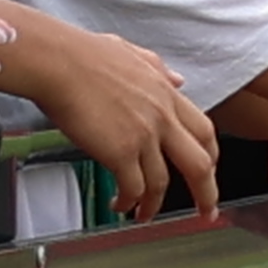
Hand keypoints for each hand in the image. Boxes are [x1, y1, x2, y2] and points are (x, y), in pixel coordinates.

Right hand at [26, 24, 221, 215]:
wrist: (56, 61)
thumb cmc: (82, 54)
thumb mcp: (132, 53)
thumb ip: (158, 69)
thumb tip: (178, 80)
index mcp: (166, 94)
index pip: (203, 130)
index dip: (210, 155)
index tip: (210, 171)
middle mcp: (161, 117)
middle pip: (199, 164)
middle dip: (206, 193)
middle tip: (205, 211)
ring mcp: (143, 135)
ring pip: (161, 183)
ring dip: (154, 205)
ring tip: (144, 214)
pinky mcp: (120, 152)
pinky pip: (133, 188)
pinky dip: (128, 202)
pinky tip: (119, 204)